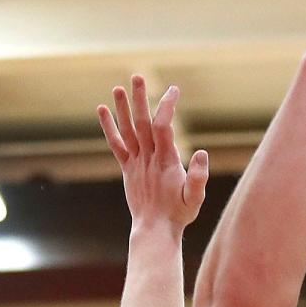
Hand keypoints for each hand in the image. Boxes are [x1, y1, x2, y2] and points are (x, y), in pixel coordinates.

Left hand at [97, 75, 208, 231]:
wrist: (155, 230)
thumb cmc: (178, 215)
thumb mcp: (196, 198)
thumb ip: (199, 177)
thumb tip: (203, 153)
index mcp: (167, 162)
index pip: (164, 127)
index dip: (167, 106)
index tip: (173, 90)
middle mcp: (149, 159)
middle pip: (142, 123)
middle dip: (140, 99)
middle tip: (137, 76)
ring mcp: (136, 163)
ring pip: (127, 130)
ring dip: (122, 108)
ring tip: (118, 88)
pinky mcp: (128, 169)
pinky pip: (116, 144)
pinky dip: (108, 127)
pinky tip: (102, 110)